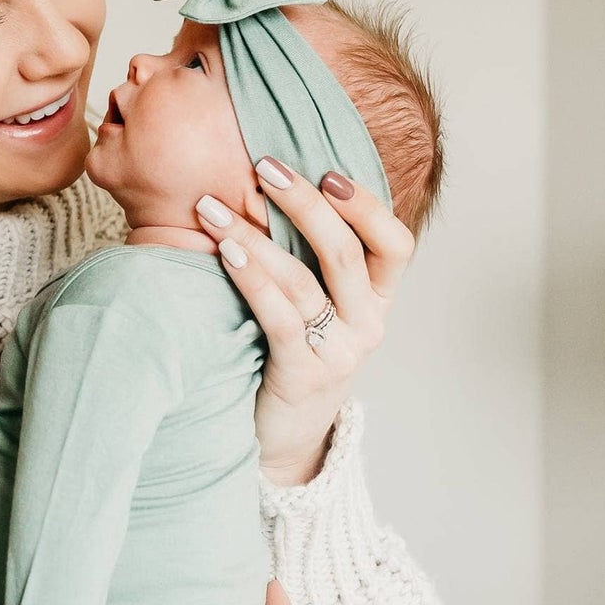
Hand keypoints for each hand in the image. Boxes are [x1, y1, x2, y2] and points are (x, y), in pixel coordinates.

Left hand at [194, 162, 414, 485]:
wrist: (282, 438)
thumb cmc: (287, 354)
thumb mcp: (313, 306)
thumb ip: (308, 259)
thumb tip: (268, 185)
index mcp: (377, 300)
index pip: (394, 242)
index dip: (366, 204)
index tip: (325, 170)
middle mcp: (369, 324)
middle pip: (345, 251)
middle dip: (303, 202)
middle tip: (263, 166)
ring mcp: (341, 352)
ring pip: (304, 280)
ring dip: (254, 236)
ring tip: (211, 208)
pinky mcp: (305, 374)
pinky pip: (280, 316)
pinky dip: (251, 278)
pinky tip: (225, 252)